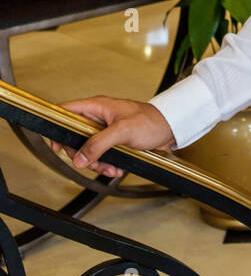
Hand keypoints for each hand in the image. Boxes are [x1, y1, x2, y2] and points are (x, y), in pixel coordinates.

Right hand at [48, 97, 175, 178]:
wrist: (170, 129)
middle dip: (82, 155)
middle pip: (74, 137)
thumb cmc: (151, 121)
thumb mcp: (122, 131)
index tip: (57, 145)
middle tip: (90, 163)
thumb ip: (99, 144)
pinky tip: (116, 168)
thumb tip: (80, 158)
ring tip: (110, 168)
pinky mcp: (112, 141)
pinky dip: (106, 165)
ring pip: (87, 150)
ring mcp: (104, 130)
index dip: (57, 126)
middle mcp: (98, 117)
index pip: (66, 111)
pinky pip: (100, 155)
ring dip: (96, 163)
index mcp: (97, 107)